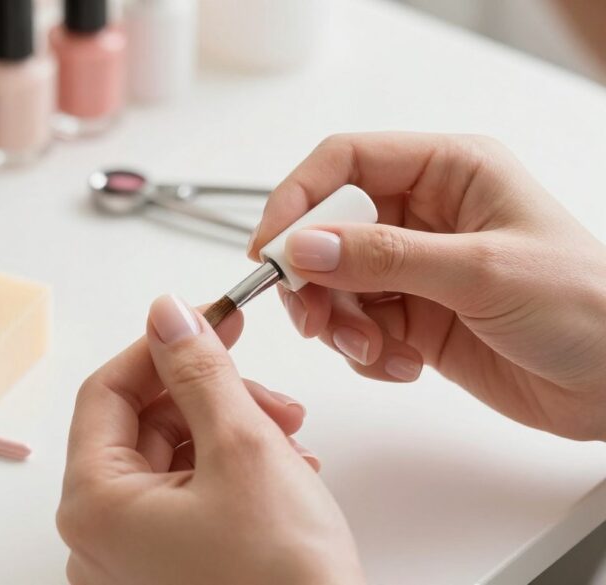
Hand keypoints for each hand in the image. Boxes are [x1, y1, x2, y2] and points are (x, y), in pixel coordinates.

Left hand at [57, 295, 362, 584]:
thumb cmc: (284, 582)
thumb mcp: (243, 448)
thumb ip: (199, 372)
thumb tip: (169, 316)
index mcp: (94, 506)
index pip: (107, 393)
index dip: (160, 348)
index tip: (206, 321)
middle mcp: (99, 539)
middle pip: (142, 427)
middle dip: (210, 398)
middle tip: (266, 390)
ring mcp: (132, 562)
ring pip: (171, 461)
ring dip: (230, 434)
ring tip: (289, 438)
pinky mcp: (168, 573)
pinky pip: (186, 500)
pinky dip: (232, 475)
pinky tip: (284, 471)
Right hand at [248, 132, 605, 439]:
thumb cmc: (587, 307)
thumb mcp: (481, 272)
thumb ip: (384, 258)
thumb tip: (304, 245)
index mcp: (449, 172)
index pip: (345, 163)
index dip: (297, 199)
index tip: (270, 249)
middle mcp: (426, 215)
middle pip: (327, 228)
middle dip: (313, 276)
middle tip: (314, 317)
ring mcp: (417, 268)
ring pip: (335, 284)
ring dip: (340, 323)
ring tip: (375, 350)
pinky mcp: (415, 317)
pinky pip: (357, 326)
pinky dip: (364, 352)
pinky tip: (403, 365)